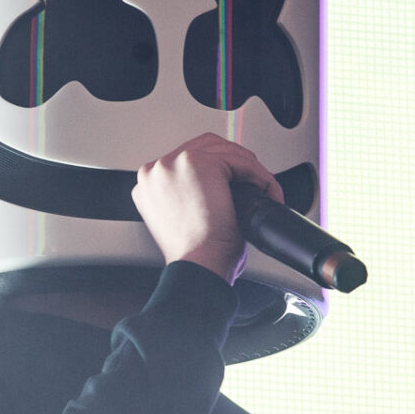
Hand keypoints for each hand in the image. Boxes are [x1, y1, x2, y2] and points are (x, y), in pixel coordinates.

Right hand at [130, 133, 283, 283]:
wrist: (198, 267)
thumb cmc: (195, 255)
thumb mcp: (185, 220)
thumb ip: (190, 196)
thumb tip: (219, 186)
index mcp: (149, 184)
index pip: (187, 160)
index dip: (217, 168)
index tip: (234, 184)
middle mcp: (156, 170)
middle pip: (204, 147)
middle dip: (234, 162)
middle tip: (253, 183)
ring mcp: (173, 163)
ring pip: (224, 150)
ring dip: (248, 167)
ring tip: (262, 188)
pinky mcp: (198, 162)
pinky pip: (239, 161)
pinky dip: (259, 175)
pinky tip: (265, 191)